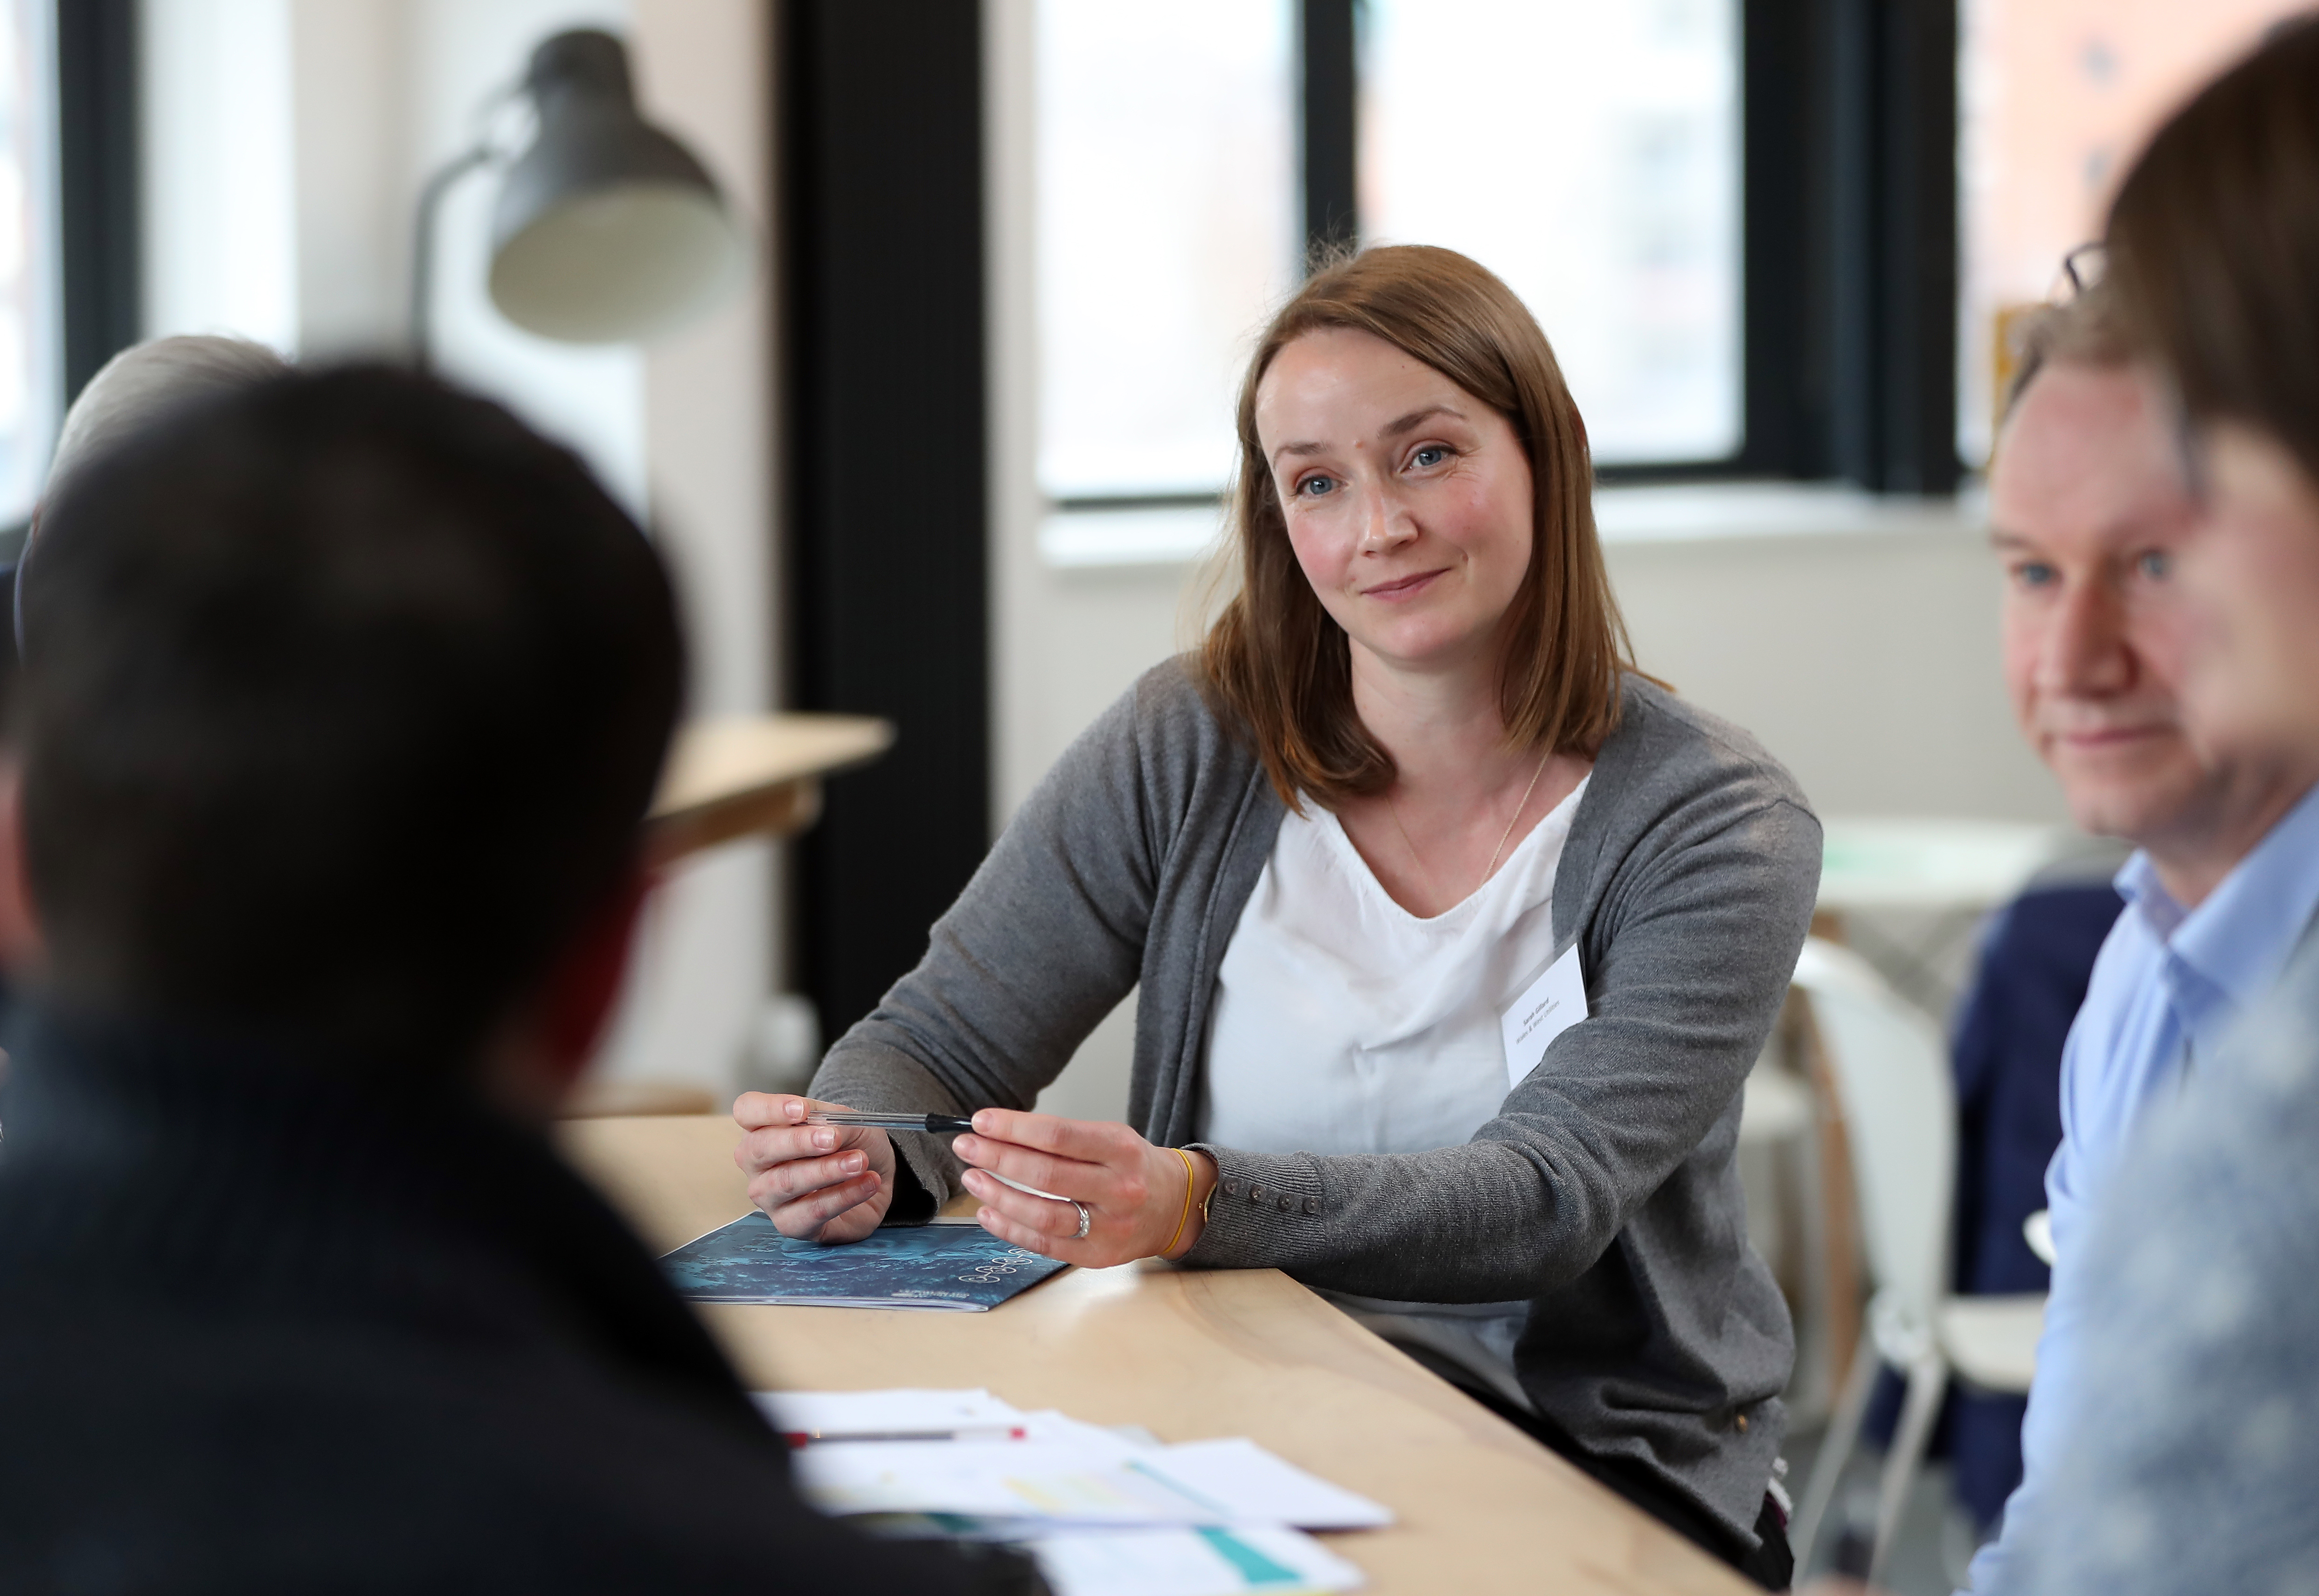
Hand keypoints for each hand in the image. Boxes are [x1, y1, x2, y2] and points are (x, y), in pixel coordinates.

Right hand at [732, 1093, 895, 1241]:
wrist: (874, 1173)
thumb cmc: (848, 1142)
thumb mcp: (845, 1120)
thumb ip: (831, 1121)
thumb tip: (826, 1132)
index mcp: (762, 1127)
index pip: (747, 1110)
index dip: (770, 1109)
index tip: (802, 1110)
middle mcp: (757, 1163)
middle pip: (759, 1148)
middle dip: (798, 1142)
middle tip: (833, 1139)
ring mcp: (769, 1197)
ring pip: (785, 1182)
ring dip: (826, 1170)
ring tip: (859, 1161)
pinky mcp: (790, 1224)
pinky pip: (812, 1211)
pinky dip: (844, 1196)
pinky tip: (867, 1182)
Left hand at [952, 1109, 1217, 1267]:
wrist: (1173, 1206)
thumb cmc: (1132, 1167)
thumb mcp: (1111, 1138)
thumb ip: (1062, 1138)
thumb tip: (999, 1132)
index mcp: (1122, 1151)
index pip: (1059, 1137)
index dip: (1014, 1128)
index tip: (981, 1121)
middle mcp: (1119, 1190)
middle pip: (1047, 1176)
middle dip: (998, 1158)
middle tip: (967, 1146)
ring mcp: (1109, 1227)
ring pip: (1042, 1215)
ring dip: (998, 1195)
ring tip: (973, 1178)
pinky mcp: (1097, 1256)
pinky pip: (1043, 1245)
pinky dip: (1010, 1228)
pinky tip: (988, 1212)